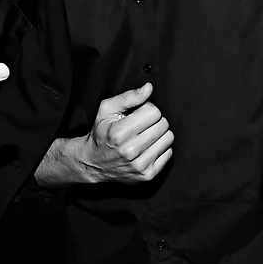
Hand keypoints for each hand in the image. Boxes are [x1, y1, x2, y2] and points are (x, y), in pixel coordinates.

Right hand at [35, 83, 172, 186]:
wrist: (93, 162)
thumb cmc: (102, 132)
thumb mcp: (107, 109)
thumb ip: (128, 97)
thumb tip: (149, 88)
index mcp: (119, 132)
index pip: (153, 111)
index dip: (146, 109)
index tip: (138, 114)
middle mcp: (130, 151)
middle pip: (163, 124)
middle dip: (154, 120)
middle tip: (142, 124)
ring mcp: (139, 165)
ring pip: (168, 138)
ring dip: (159, 134)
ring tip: (145, 135)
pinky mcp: (147, 175)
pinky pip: (169, 153)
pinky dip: (160, 148)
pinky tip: (147, 147)